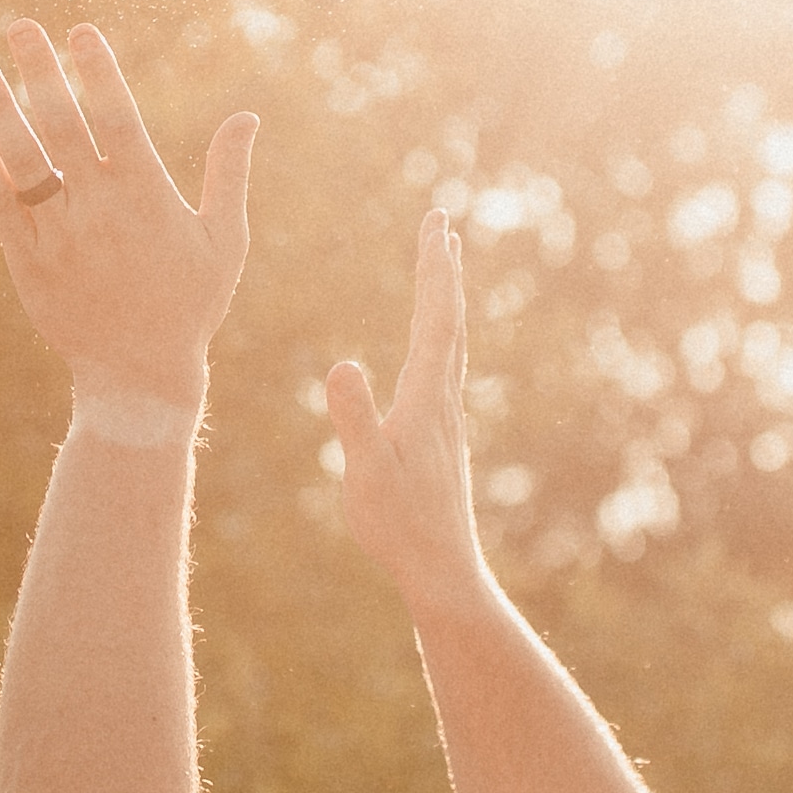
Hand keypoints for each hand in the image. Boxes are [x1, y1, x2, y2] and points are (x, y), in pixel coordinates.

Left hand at [0, 19, 254, 407]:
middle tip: (21, 27)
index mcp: (148, 199)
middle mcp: (99, 211)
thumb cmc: (189, 304)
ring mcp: (58, 236)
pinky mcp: (27, 262)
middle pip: (63, 127)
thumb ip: (229, 174)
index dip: (98, 72)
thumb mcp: (225, 241)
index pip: (118, 119)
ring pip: (22, 160)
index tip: (80, 31)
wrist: (138, 377)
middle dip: (40, 72)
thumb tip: (247, 114)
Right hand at [324, 204, 498, 627]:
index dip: (435, 268)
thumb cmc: (399, 525)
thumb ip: (355, 419)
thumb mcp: (366, 471)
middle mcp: (443, 399)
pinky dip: (441, 334)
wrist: (441, 570)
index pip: (435, 318)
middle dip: (443, 268)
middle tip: (442, 222)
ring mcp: (446, 417)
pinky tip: (434, 344)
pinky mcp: (440, 435)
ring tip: (444, 268)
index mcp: (425, 397)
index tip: (437, 222)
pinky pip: (444, 366)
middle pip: (449, 319)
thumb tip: (341, 365)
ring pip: (451, 342)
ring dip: (446, 298)